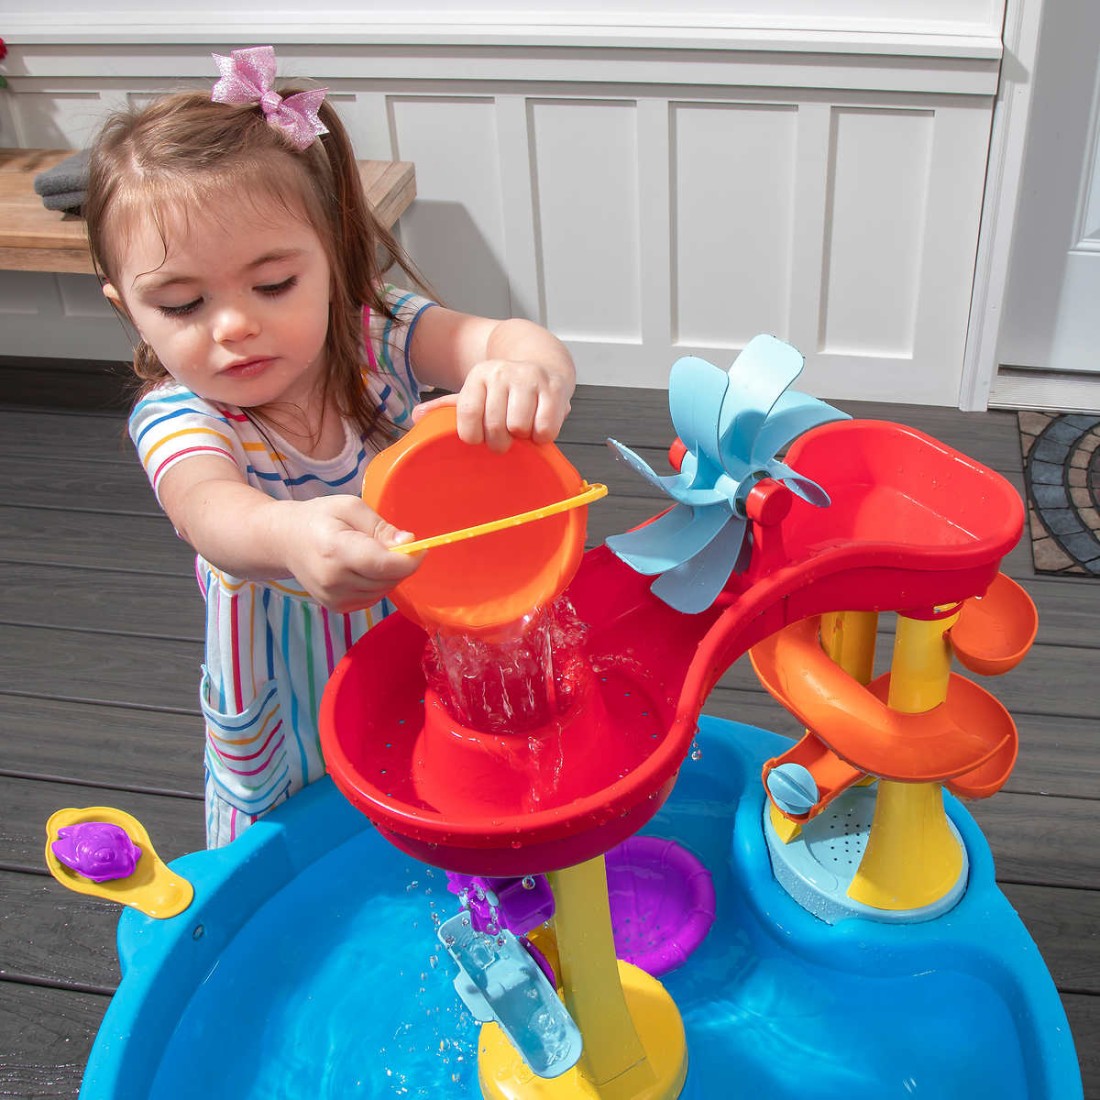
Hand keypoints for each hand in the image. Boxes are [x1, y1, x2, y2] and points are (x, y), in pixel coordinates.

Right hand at [281, 496, 422, 613]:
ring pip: (384, 591)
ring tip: (371, 553)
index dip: (409, 560)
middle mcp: (333, 580)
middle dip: (400, 564)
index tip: (420, 548)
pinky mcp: (336, 608)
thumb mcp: (350, 507)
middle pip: (388, 579)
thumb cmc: (320, 518)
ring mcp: (333, 598)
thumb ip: (381, 527)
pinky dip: (377, 584)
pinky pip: (373, 598)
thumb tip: (409, 544)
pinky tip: (363, 568)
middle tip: (391, 544)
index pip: (384, 565)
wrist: (285, 542)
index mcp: (336, 550)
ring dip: (389, 574)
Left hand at [414, 359, 572, 452]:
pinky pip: (545, 427)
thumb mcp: (476, 392)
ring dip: (522, 437)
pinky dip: (542, 436)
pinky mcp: (553, 389)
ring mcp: (529, 379)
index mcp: (478, 376)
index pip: (467, 414)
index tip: (479, 439)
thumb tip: (415, 416)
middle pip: (495, 426)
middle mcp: (502, 373)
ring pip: (519, 427)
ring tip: (522, 430)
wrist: (544, 362)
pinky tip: (539, 429)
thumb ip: (448, 407)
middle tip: (504, 440)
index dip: (473, 436)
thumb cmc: (506, 388)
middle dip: (499, 442)